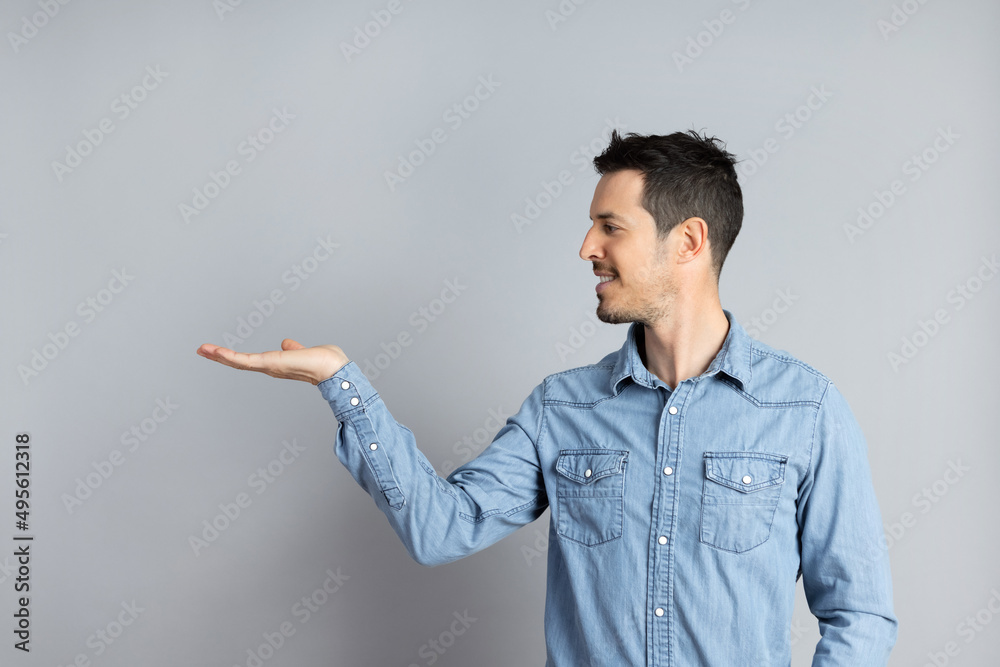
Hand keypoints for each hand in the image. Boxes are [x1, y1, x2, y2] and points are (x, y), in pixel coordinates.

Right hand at [196, 339, 349, 384]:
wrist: (332, 368)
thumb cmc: (323, 361)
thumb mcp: (302, 352)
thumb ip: (293, 349)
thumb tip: (287, 343)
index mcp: (275, 364)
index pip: (250, 360)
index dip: (233, 357)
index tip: (219, 352)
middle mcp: (269, 368)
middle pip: (239, 363)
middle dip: (220, 357)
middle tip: (202, 350)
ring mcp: (268, 367)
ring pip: (239, 362)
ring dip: (220, 356)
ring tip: (203, 349)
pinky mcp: (269, 364)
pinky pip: (246, 360)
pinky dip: (231, 356)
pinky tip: (218, 352)